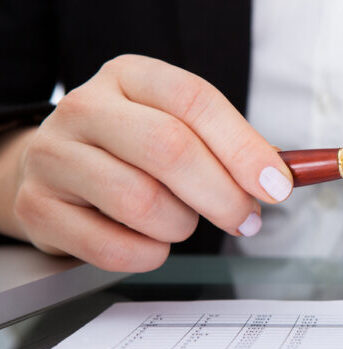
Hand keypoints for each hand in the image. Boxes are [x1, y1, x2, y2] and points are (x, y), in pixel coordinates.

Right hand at [11, 54, 291, 270]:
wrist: (58, 171)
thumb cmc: (133, 153)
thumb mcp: (179, 129)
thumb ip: (230, 149)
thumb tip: (281, 177)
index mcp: (130, 78)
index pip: (195, 101)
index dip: (244, 148)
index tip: (277, 186)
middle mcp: (86, 108)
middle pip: (169, 149)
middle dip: (222, 195)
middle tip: (245, 220)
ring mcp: (54, 157)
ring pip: (140, 202)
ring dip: (180, 226)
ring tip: (181, 222)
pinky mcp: (39, 208)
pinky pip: (112, 248)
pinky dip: (147, 255)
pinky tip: (149, 242)